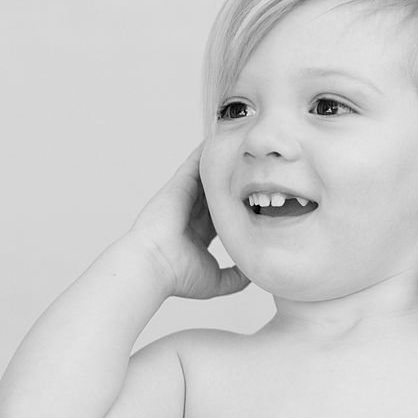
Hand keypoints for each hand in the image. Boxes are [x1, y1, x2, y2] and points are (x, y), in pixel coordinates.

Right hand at [127, 143, 248, 298]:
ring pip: (210, 175)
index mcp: (201, 233)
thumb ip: (236, 277)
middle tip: (260, 168)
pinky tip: (226, 137)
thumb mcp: (216, 280)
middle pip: (219, 191)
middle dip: (238, 182)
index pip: (226, 214)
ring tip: (245, 146)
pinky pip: (197, 162)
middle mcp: (194, 212)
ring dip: (225, 162)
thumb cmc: (178, 276)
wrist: (153, 265)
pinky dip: (208, 150)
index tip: (264, 201)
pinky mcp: (180, 183)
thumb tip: (254, 272)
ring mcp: (186, 196)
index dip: (243, 206)